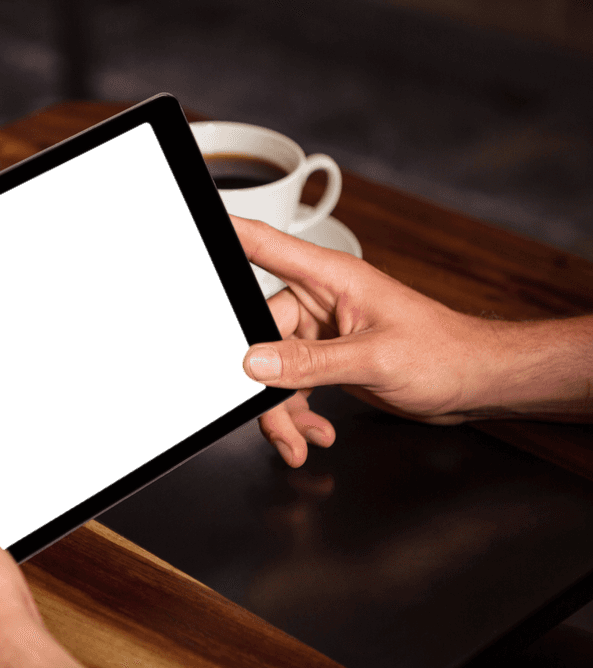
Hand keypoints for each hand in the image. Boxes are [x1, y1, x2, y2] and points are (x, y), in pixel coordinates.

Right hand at [231, 216, 499, 466]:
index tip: (192, 225)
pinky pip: (291, 385)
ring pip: (272, 369)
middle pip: (260, 334)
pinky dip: (298, 414)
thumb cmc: (445, 353)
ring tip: (299, 442)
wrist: (475, 382)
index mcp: (330, 279)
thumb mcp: (375, 360)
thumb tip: (254, 363)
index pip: (266, 247)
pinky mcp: (326, 360)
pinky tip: (315, 433)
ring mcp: (321, 332)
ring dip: (280, 411)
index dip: (229, 234)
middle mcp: (320, 302)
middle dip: (262, 385)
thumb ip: (312, 362)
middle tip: (271, 420)